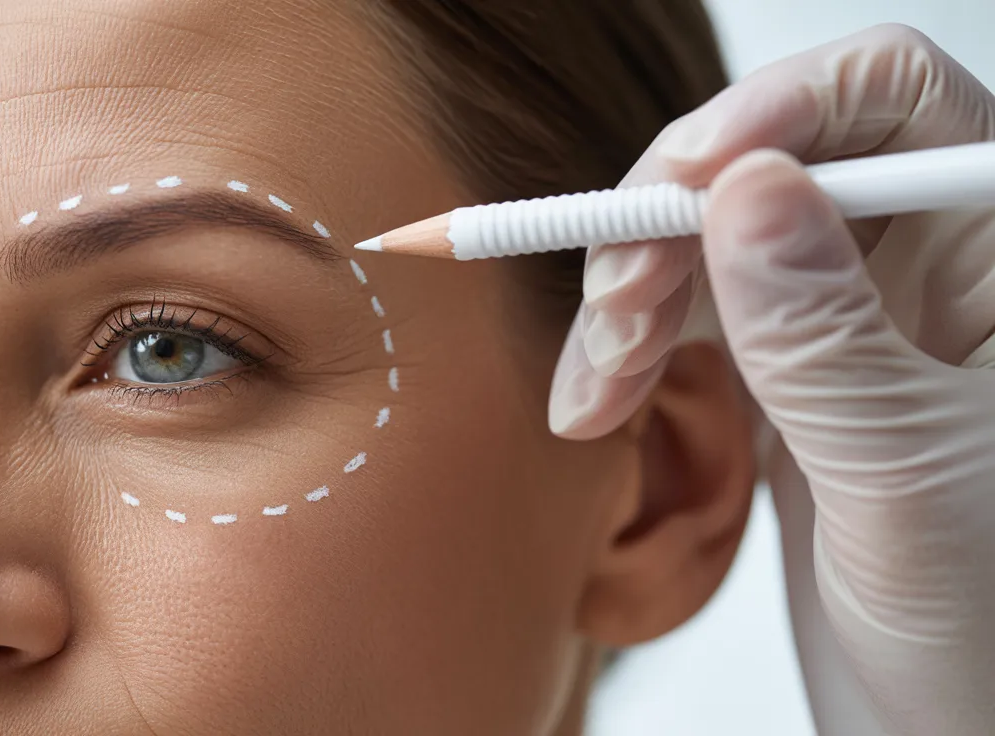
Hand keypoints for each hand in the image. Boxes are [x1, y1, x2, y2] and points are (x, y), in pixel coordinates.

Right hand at [550, 25, 994, 734]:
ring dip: (629, 300)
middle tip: (612, 315)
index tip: (682, 183)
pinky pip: (689, 316)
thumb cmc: (992, 635)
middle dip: (667, 228)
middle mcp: (931, 266)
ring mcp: (853, 318)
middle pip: (770, 164)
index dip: (779, 111)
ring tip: (592, 396)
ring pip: (709, 240)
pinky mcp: (791, 374)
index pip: (894, 102)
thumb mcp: (910, 480)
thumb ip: (826, 332)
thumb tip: (749, 184)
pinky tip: (594, 406)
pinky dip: (624, 350)